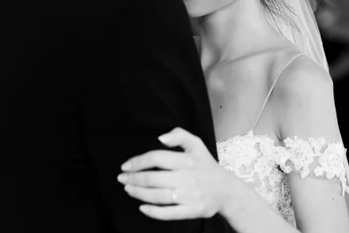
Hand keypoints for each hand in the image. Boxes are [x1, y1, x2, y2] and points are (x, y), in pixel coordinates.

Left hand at [117, 127, 232, 219]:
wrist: (226, 190)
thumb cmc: (206, 166)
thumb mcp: (197, 145)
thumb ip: (179, 135)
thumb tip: (161, 138)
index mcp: (188, 160)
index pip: (157, 158)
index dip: (138, 162)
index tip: (125, 166)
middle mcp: (189, 177)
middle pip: (154, 178)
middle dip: (134, 179)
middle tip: (122, 179)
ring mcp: (190, 196)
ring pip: (158, 196)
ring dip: (139, 193)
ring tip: (128, 189)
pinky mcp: (193, 210)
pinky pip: (169, 213)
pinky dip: (153, 212)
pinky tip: (142, 208)